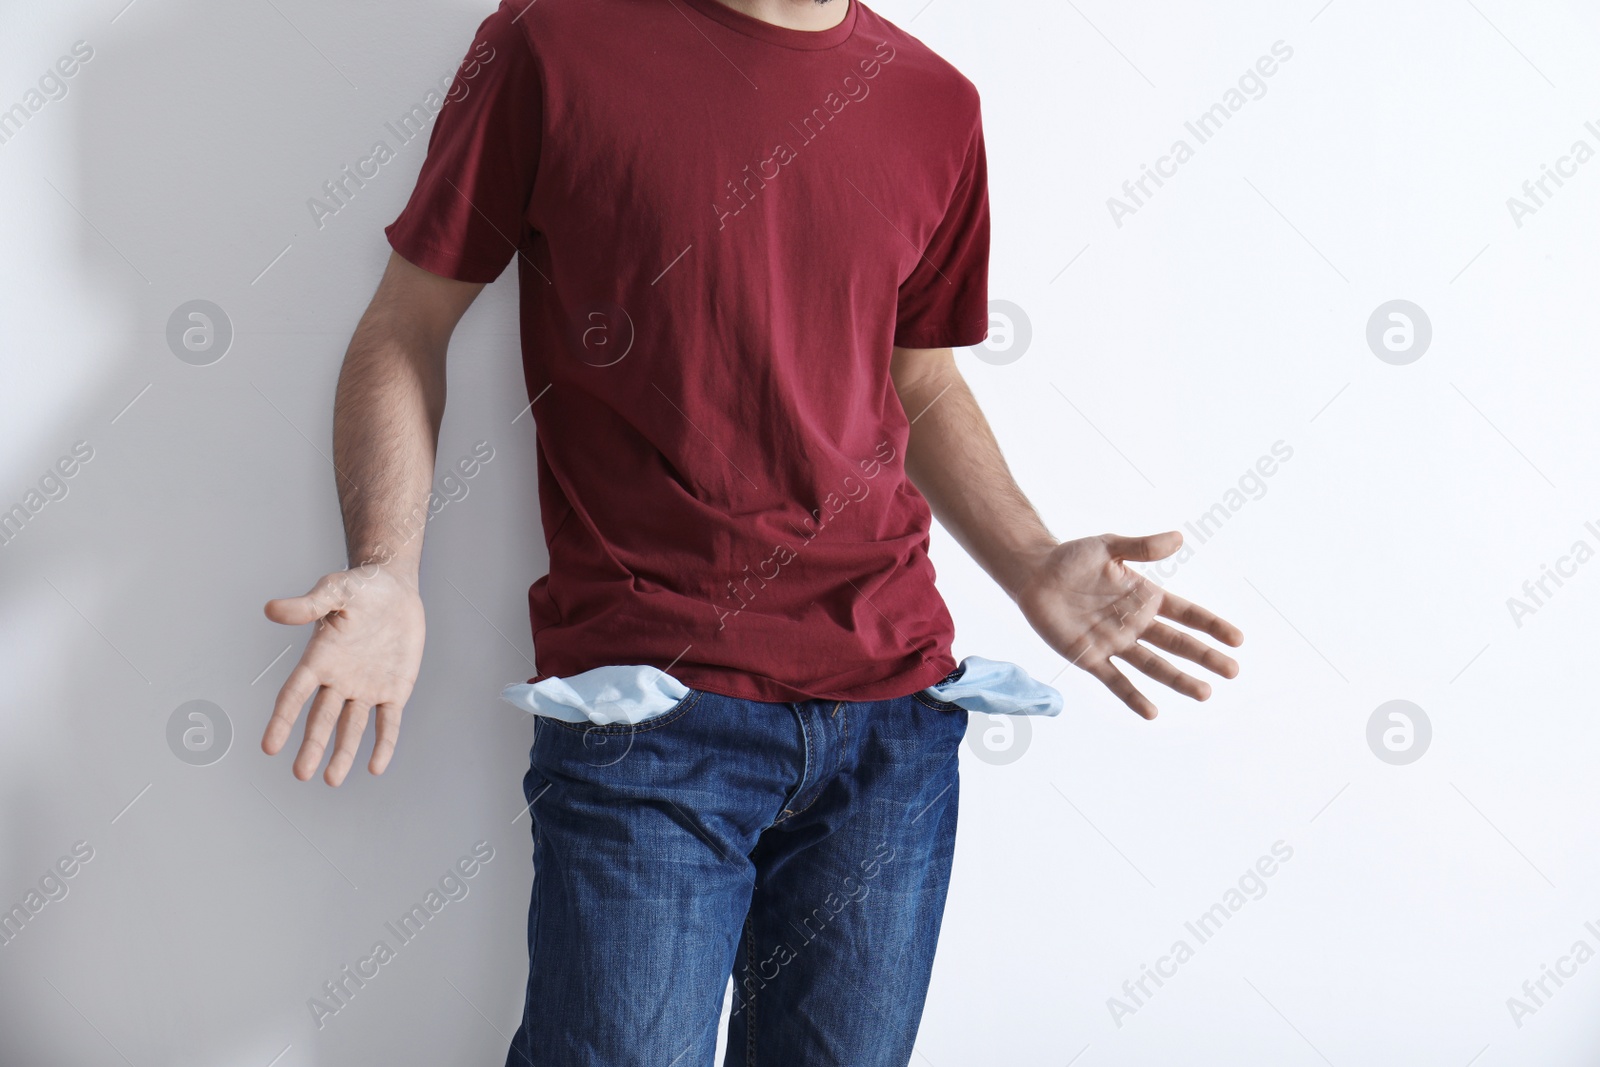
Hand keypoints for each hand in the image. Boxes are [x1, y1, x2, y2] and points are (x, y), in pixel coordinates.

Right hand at [261, 563, 425, 784]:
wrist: (395, 588)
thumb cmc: (360, 587)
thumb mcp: (335, 590)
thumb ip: (307, 605)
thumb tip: (271, 609)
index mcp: (319, 659)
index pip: (294, 695)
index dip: (282, 720)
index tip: (269, 747)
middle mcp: (338, 680)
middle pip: (321, 719)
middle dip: (312, 746)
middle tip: (301, 774)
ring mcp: (366, 688)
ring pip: (351, 727)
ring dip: (342, 753)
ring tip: (332, 781)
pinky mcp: (395, 690)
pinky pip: (388, 722)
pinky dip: (384, 743)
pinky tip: (376, 767)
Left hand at [1012, 532, 1242, 718]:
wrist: (1035, 575)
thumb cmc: (1072, 559)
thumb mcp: (1108, 546)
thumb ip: (1142, 547)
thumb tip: (1179, 538)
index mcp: (1145, 598)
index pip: (1186, 614)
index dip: (1211, 625)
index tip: (1237, 639)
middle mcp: (1135, 624)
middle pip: (1177, 643)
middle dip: (1204, 657)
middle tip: (1232, 671)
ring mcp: (1114, 643)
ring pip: (1153, 665)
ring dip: (1178, 680)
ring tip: (1204, 693)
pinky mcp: (1090, 657)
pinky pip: (1115, 680)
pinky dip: (1132, 697)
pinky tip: (1152, 713)